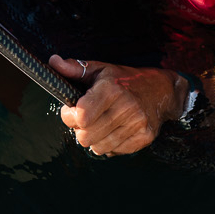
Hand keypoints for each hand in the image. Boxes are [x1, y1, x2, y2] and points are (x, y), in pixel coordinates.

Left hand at [51, 55, 185, 154]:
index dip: (69, 116)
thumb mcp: (100, 69)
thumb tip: (53, 61)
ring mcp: (137, 124)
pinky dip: (109, 144)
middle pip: (86, 136)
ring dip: (94, 139)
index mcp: (111, 89)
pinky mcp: (144, 137)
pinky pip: (115, 151)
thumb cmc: (125, 80)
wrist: (161, 91)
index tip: (72, 110)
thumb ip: (75, 68)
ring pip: (99, 147)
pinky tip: (113, 130)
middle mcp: (126, 107)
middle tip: (86, 120)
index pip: (80, 116)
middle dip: (80, 130)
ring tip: (99, 125)